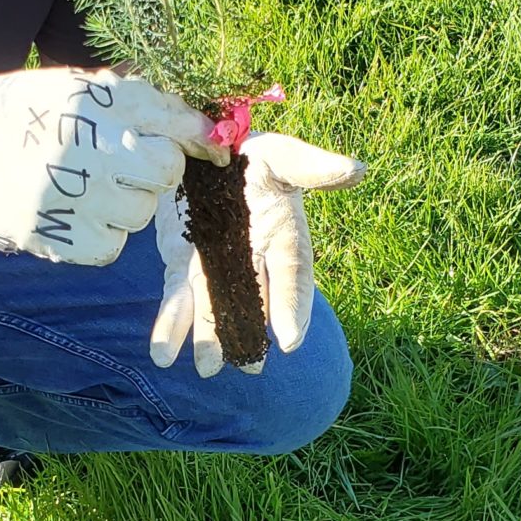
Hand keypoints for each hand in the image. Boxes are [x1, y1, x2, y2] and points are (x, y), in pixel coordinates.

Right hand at [0, 63, 225, 265]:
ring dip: (125, 206)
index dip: (200, 140)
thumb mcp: (84, 87)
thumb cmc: (32, 112)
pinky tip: (75, 214)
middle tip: (120, 166)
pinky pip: (111, 246)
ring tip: (87, 188)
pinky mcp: (55, 235)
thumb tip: (210, 130)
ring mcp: (70, 195)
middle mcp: (87, 147)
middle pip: (164, 173)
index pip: (173, 125)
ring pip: (139, 214)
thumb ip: (145, 103)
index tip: (213, 151)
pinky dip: (101, 235)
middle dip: (152, 172)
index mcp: (97, 103)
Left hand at [151, 132, 364, 375]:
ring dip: (209, 339)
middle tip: (251, 368)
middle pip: (253, 303)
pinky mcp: (180, 268)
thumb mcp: (281, 155)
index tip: (291, 339)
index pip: (292, 276)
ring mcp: (214, 268)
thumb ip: (313, 168)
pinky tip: (163, 355)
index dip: (293, 306)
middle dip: (251, 335)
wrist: (202, 150)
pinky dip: (169, 325)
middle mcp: (251, 261)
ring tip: (208, 369)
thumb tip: (357, 171)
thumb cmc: (250, 154)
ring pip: (213, 308)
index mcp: (283, 239)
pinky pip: (176, 300)